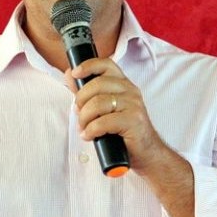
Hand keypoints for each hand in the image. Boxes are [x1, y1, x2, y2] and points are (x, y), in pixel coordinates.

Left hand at [65, 58, 169, 174]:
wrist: (147, 152)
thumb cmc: (123, 130)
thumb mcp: (105, 108)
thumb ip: (88, 92)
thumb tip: (69, 75)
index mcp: (123, 84)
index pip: (106, 65)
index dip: (88, 66)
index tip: (74, 74)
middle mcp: (130, 90)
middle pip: (97, 84)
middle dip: (81, 101)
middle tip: (79, 114)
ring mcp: (133, 104)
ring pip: (98, 103)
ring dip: (84, 118)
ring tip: (84, 128)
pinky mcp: (133, 120)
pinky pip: (103, 122)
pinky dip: (91, 130)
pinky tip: (89, 136)